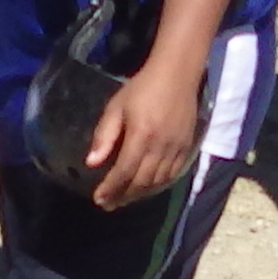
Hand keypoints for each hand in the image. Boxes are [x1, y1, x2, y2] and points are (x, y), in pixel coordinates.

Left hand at [86, 60, 204, 207]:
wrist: (177, 74)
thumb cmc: (142, 88)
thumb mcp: (116, 107)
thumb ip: (104, 135)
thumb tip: (91, 163)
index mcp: (141, 135)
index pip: (124, 171)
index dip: (111, 188)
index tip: (98, 198)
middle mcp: (160, 146)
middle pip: (141, 182)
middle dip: (123, 196)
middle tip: (108, 204)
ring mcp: (176, 149)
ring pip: (158, 182)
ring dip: (140, 194)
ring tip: (124, 198)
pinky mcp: (186, 147)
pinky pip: (173, 175)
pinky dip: (158, 186)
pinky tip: (147, 188)